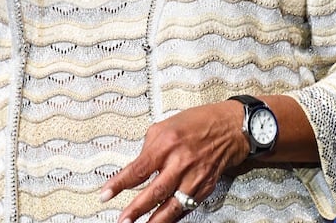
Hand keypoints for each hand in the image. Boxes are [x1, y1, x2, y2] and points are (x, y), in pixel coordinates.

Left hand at [100, 101, 249, 222]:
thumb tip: (137, 167)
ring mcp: (193, 177)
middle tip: (122, 220)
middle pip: (154, 192)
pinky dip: (172, 217)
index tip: (105, 195)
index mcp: (166, 144)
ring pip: (171, 206)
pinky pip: (185, 207)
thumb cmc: (198, 123)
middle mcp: (180, 162)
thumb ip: (149, 148)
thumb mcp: (165, 126)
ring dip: (154, 221)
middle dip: (135, 209)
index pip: (138, 169)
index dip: (119, 184)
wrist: (230, 128)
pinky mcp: (204, 187)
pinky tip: (162, 222)